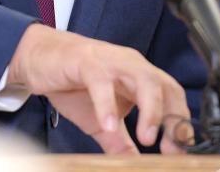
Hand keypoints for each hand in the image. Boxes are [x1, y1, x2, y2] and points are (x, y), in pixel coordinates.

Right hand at [6, 24, 190, 154]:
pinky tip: (109, 125)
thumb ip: (118, 140)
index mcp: (139, 78)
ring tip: (147, 138)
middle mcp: (132, 66)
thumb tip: (134, 163)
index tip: (180, 150)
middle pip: (164, 86)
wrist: (39, 58)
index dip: (180, 123)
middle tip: (168, 148)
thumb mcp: (99, 120)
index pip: (172, 96)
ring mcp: (112, 61)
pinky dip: (107, 105)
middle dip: (172, 118)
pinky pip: (102, 82)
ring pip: (143, 79)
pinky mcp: (87, 62)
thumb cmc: (73, 83)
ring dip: (150, 110)